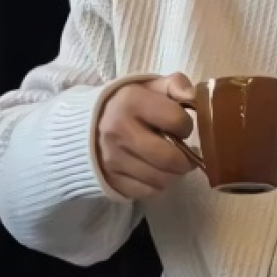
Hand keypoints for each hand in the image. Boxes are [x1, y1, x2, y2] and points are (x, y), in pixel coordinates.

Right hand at [97, 73, 197, 199]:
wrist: (85, 124)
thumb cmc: (128, 105)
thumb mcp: (148, 86)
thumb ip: (175, 85)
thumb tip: (192, 96)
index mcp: (130, 102)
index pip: (177, 121)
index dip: (186, 125)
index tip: (181, 127)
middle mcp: (118, 132)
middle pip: (171, 159)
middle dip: (187, 159)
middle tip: (186, 154)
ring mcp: (113, 159)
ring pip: (162, 179)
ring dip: (174, 174)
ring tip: (171, 162)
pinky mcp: (111, 180)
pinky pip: (149, 191)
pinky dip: (158, 184)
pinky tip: (155, 171)